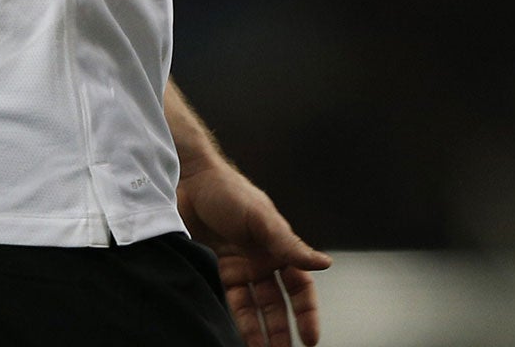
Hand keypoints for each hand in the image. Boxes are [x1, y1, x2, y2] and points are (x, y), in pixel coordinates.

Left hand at [175, 158, 332, 346]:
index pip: (299, 287)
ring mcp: (240, 268)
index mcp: (279, 247)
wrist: (189, 183)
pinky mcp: (217, 271)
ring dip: (259, 332)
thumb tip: (325, 264)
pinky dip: (235, 320)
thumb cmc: (230, 192)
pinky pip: (230, 302)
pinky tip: (238, 338)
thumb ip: (290, 245)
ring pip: (254, 308)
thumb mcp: (262, 219)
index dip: (307, 312)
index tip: (311, 339)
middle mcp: (262, 260)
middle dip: (283, 330)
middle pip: (277, 303)